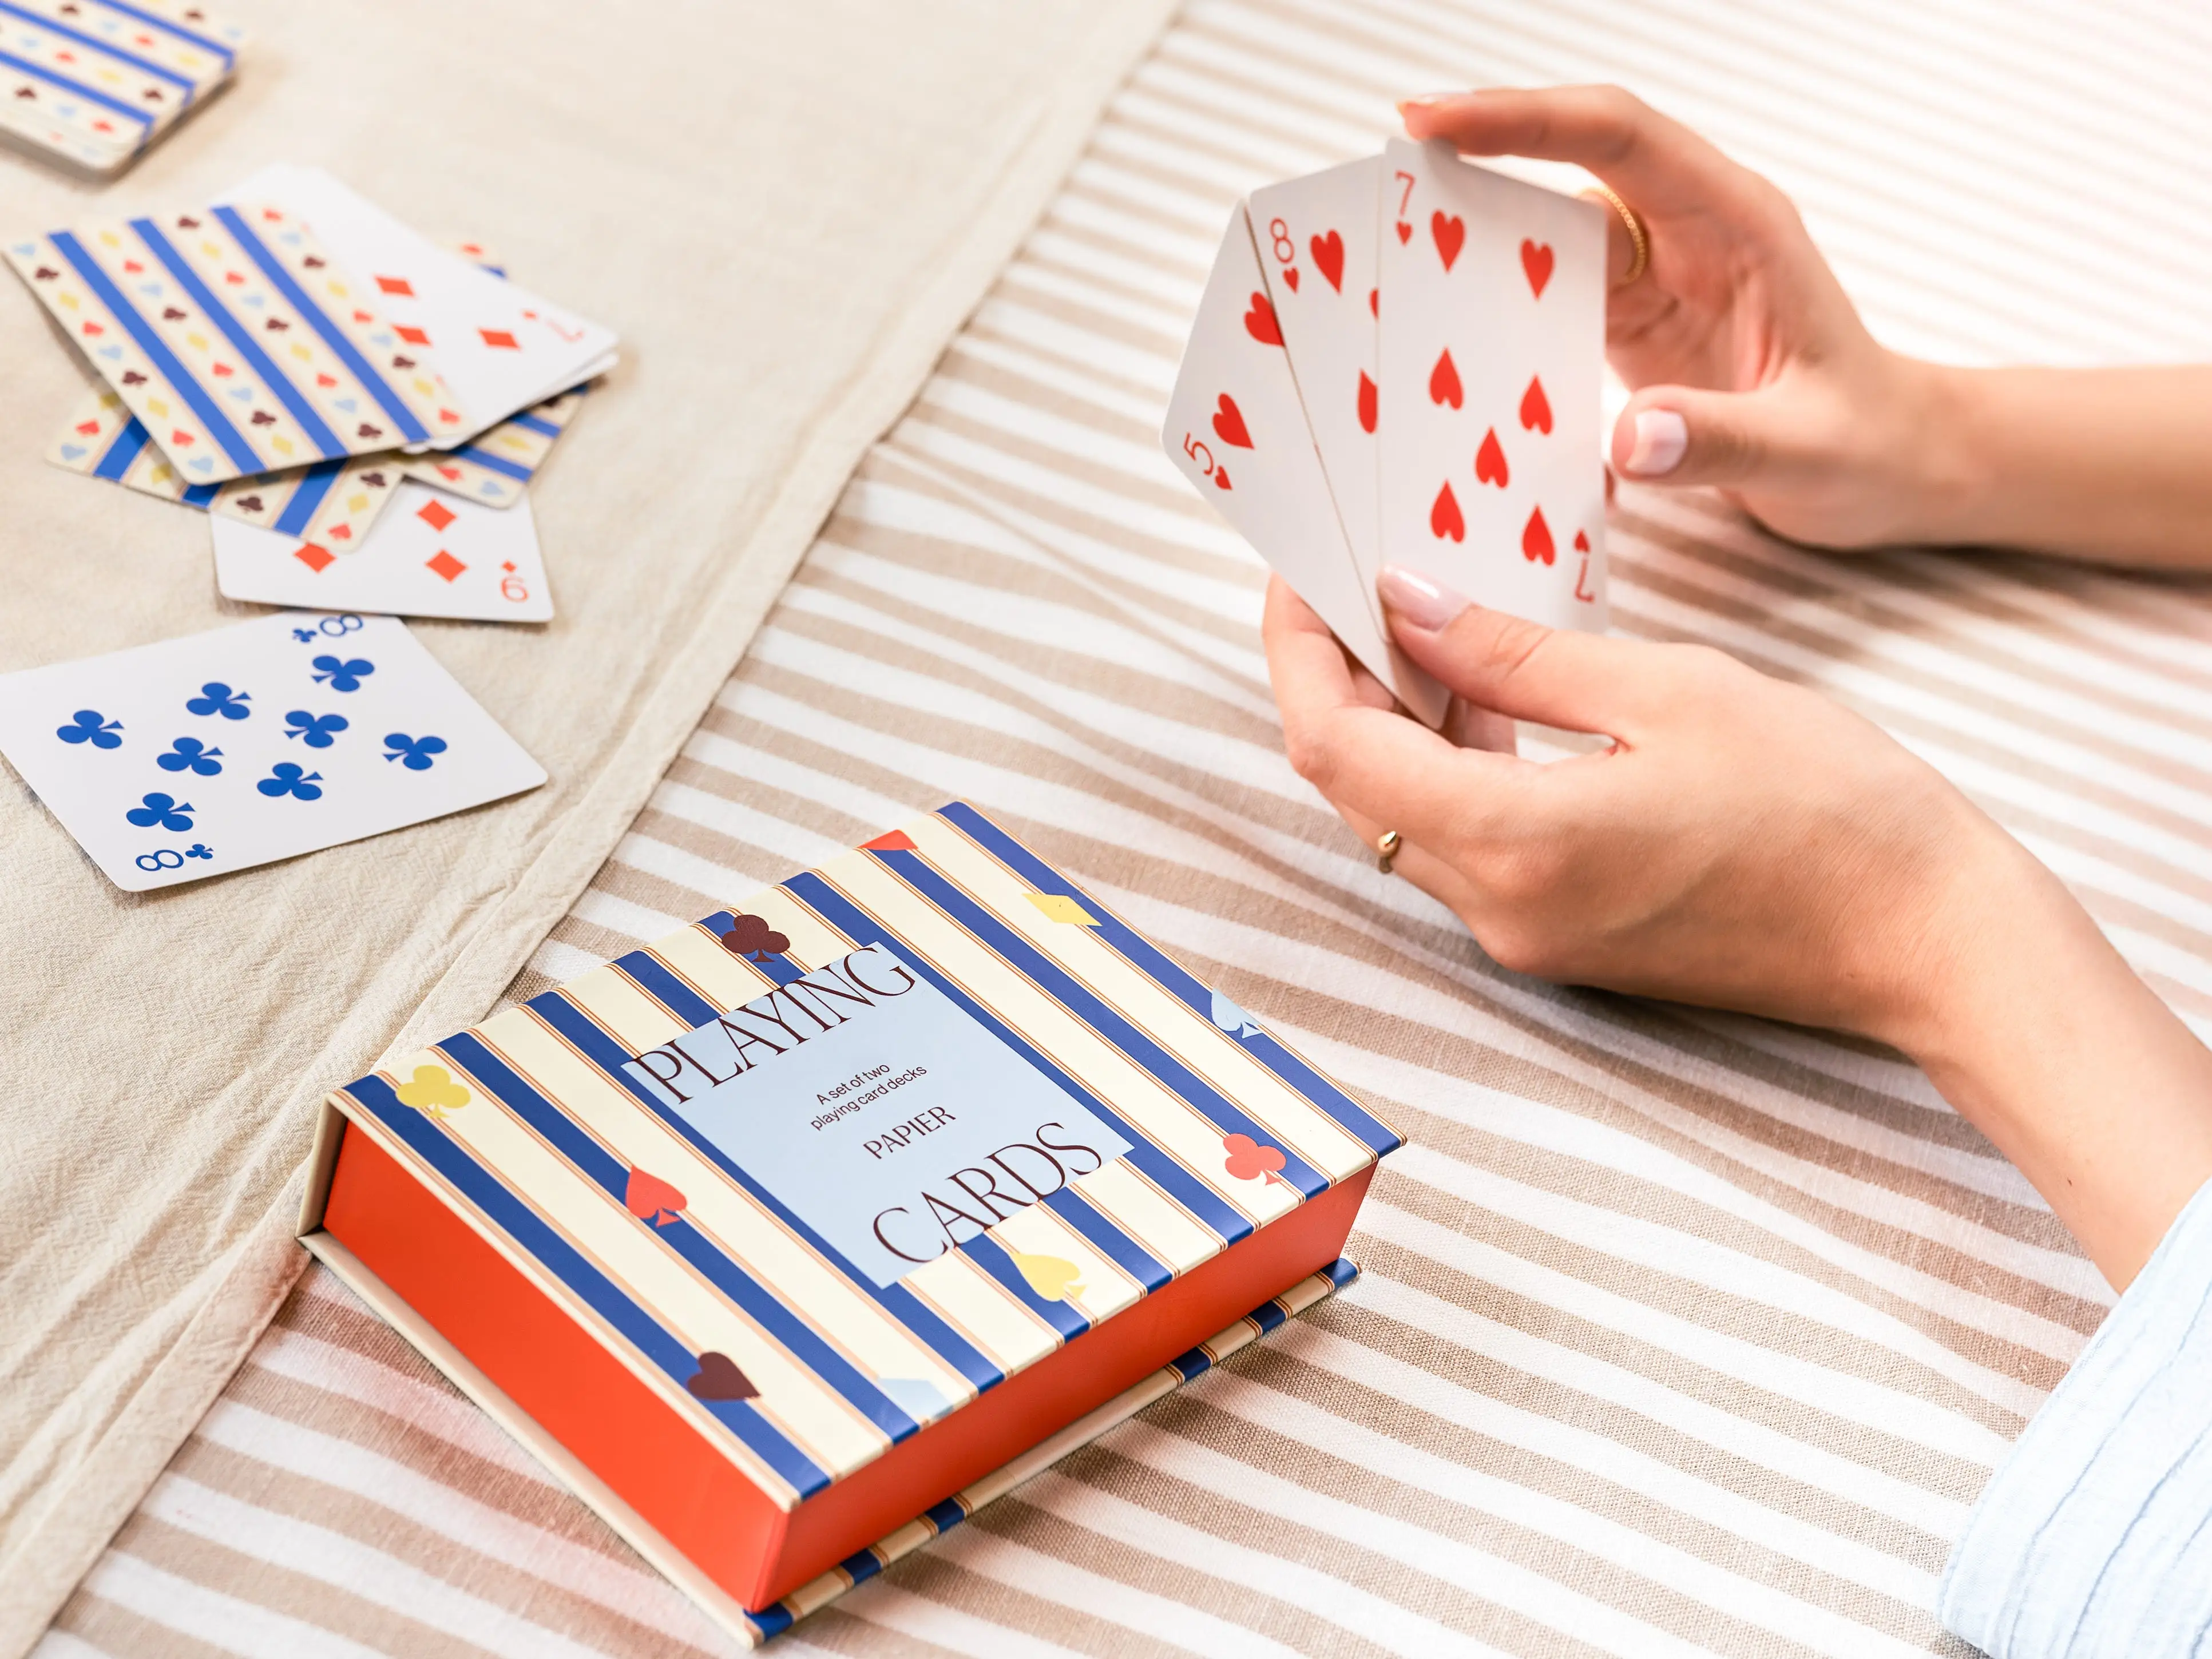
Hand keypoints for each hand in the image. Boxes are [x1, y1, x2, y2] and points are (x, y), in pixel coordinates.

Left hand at [1265, 568, 2211, 1285]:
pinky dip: (1450, 770)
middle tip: (1351, 585)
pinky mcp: (1559, 939)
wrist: (1925, 930)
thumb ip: (1514, 655)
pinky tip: (1480, 698)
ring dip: (1393, 725)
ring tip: (1418, 623)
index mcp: (1517, 845)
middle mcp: (1500, 910)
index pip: (1334, 748)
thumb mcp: (1666, 689)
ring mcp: (1527, 936)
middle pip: (1354, 788)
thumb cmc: (1826, 802)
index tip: (1302, 577)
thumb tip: (1406, 605)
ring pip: (1403, 820)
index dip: (1299, 653)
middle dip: (1335, 681)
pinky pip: (1463, 847)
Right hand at [1402, 86, 2211, 568]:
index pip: (1617, 138)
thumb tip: (1630, 439)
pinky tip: (1440, 337)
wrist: (1896, 467)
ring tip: (1385, 259)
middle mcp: (1690, 233)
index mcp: (1737, 224)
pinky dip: (1492, 306)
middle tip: (1377, 189)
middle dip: (1474, 158)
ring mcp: (1658, 274)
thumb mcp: (1807, 450)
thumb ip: (1719, 442)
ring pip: (1547, 226)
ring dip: (1472, 237)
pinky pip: (1547, 293)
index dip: (1524, 119)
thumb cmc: (1869, 444)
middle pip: (1567, 162)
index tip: (1435, 123)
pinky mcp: (1632, 323)